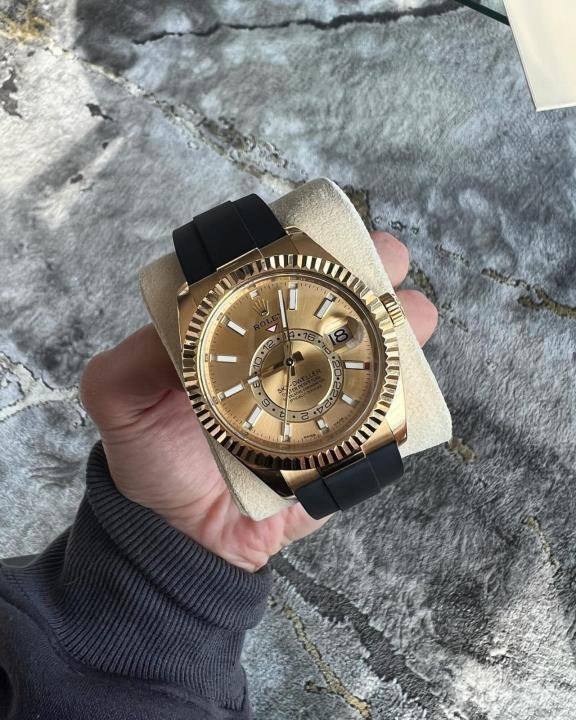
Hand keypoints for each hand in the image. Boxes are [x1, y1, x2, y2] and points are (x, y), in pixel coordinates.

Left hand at [80, 232, 437, 571]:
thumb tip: (172, 325)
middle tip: (389, 260)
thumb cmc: (153, 465)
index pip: (277, 283)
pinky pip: (381, 419)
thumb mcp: (121, 405)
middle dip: (370, 276)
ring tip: (415, 312)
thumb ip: (126, 364)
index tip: (332, 237)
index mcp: (238, 341)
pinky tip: (416, 382)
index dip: (308, 252)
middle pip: (336, 309)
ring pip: (369, 356)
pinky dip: (407, 397)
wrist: (188, 539)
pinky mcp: (343, 447)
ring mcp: (319, 403)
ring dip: (401, 327)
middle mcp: (284, 363)